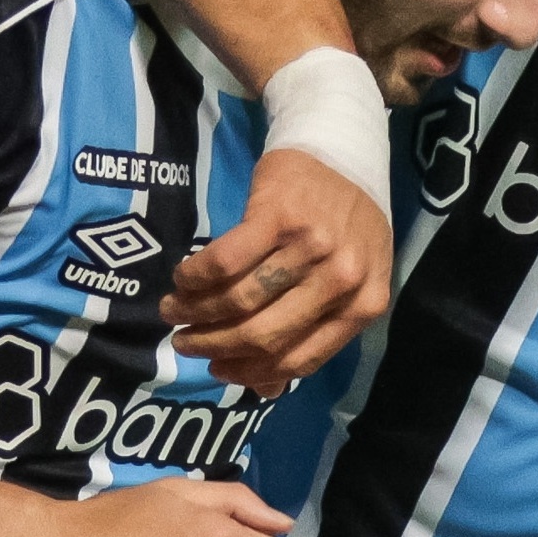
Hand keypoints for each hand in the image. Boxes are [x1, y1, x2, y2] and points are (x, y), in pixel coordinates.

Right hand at [164, 150, 390, 392]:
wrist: (343, 145)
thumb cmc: (345, 219)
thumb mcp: (352, 278)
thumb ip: (317, 331)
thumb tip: (268, 391)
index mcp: (363, 304)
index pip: (300, 358)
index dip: (251, 371)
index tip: (217, 368)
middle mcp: (342, 279)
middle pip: (263, 333)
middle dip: (214, 346)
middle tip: (184, 343)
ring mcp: (311, 246)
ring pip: (240, 299)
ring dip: (196, 312)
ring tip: (174, 311)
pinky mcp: (277, 215)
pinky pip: (224, 261)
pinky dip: (195, 277)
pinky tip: (182, 279)